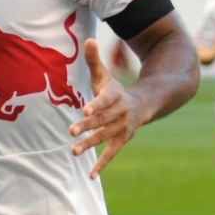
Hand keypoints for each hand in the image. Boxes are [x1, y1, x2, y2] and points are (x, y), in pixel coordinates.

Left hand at [69, 39, 146, 178]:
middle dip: (87, 126)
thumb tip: (88, 40)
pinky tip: (90, 175)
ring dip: (90, 144)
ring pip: (104, 137)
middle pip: (102, 120)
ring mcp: (121, 128)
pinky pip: (111, 153)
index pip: (105, 100)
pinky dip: (102, 164)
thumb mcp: (105, 75)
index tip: (85, 109)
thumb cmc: (114, 90)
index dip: (96, 104)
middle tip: (71, 131)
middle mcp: (119, 113)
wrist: (143, 105)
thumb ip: (94, 60)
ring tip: (73, 151)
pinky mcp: (121, 140)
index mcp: (114, 96)